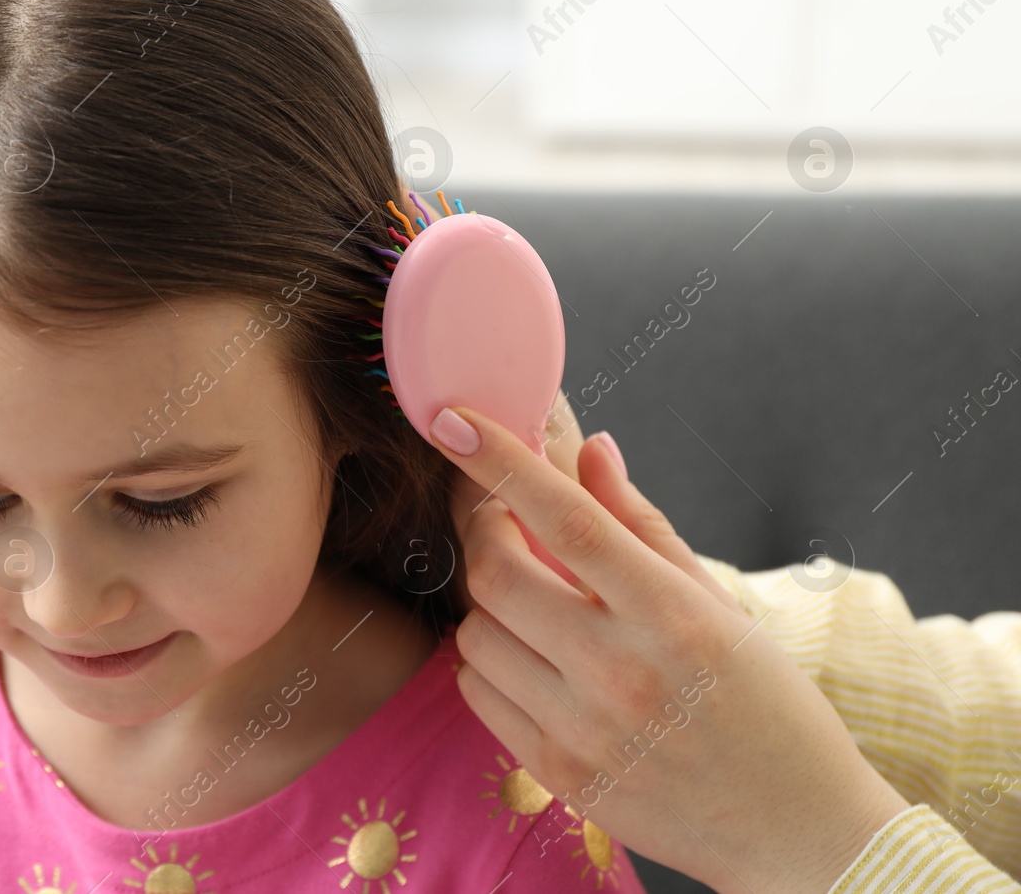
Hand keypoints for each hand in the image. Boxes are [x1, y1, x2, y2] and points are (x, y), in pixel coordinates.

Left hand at [428, 405, 910, 893]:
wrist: (797, 830)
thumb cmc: (767, 704)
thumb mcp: (718, 603)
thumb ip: (643, 524)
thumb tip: (591, 448)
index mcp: (672, 615)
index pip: (566, 517)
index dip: (500, 461)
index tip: (453, 422)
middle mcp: (621, 671)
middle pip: (496, 574)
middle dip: (482, 530)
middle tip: (500, 519)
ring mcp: (583, 729)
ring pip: (475, 633)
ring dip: (487, 603)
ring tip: (532, 602)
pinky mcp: (557, 774)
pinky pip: (478, 694)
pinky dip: (488, 663)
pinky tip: (530, 658)